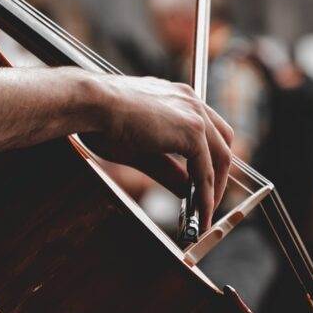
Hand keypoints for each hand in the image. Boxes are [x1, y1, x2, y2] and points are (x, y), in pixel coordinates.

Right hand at [85, 75, 233, 229]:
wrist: (90, 104)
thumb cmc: (101, 121)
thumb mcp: (140, 150)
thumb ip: (167, 169)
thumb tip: (186, 190)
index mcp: (177, 98)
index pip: (207, 130)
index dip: (209, 159)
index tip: (201, 183)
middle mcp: (190, 100)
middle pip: (222, 142)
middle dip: (219, 175)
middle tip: (207, 201)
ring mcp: (194, 113)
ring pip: (220, 157)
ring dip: (215, 189)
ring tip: (204, 215)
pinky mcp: (192, 130)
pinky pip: (207, 170)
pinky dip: (206, 194)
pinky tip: (198, 212)